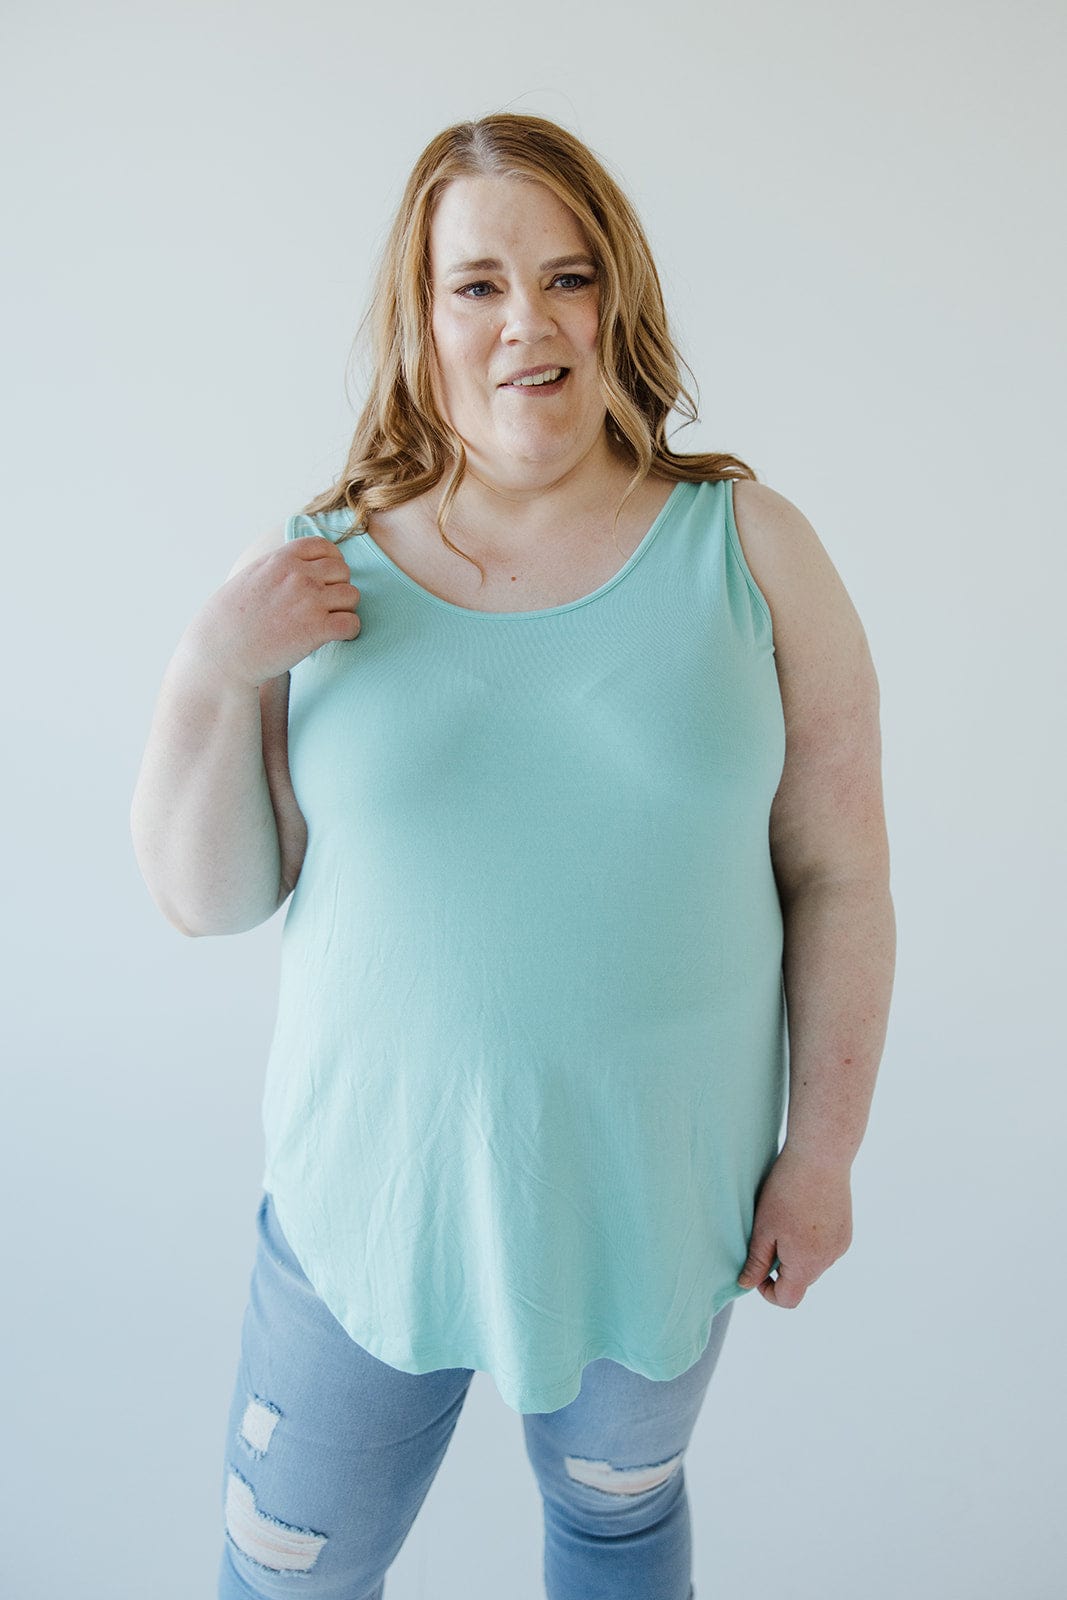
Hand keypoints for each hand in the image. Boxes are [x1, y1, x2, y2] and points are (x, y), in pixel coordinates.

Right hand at [184, 536, 361, 687]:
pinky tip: (335, 637)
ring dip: (345, 609)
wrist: (220, 654)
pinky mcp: (316, 630)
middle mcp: (298, 575)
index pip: (325, 546)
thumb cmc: (228, 621)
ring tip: (329, 622)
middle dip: (338, 587)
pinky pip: (352, 623)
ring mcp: (309, 601)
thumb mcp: (250, 577)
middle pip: (343, 571)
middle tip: (326, 606)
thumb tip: (295, 566)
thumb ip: (276, 567)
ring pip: (352, 596)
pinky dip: (349, 631)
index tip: (326, 579)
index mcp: (281, 559)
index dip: (331, 562)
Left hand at [736, 1145, 852, 1307]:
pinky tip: (802, 1212)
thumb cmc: (786, 1191)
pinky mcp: (846, 1231)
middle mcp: (828, 1260)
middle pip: (801, 1280)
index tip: (757, 1267)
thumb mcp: (764, 1228)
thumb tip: (746, 1285)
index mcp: (806, 1264)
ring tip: (786, 1219)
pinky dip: (812, 1240)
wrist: (821, 1157)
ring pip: (813, 1263)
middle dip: (782, 1267)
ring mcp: (841, 1245)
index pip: (788, 1299)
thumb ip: (756, 1261)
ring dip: (797, 1253)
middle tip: (768, 1235)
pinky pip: (825, 1247)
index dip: (767, 1290)